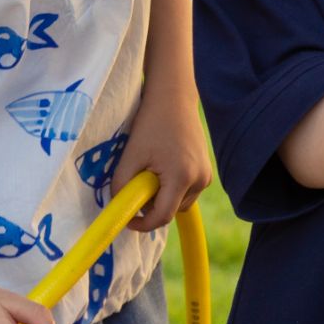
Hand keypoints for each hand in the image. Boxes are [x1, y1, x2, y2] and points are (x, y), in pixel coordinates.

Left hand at [121, 95, 213, 232]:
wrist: (173, 99)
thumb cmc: (150, 124)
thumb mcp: (130, 155)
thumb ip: (122, 185)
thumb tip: (118, 207)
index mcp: (182, 177)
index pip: (162, 217)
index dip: (142, 224)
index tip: (128, 220)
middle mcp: (200, 180)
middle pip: (171, 211)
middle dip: (151, 205)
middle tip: (136, 183)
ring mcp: (206, 176)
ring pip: (179, 203)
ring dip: (162, 197)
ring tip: (150, 171)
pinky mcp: (206, 172)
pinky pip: (185, 192)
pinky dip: (171, 188)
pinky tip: (161, 167)